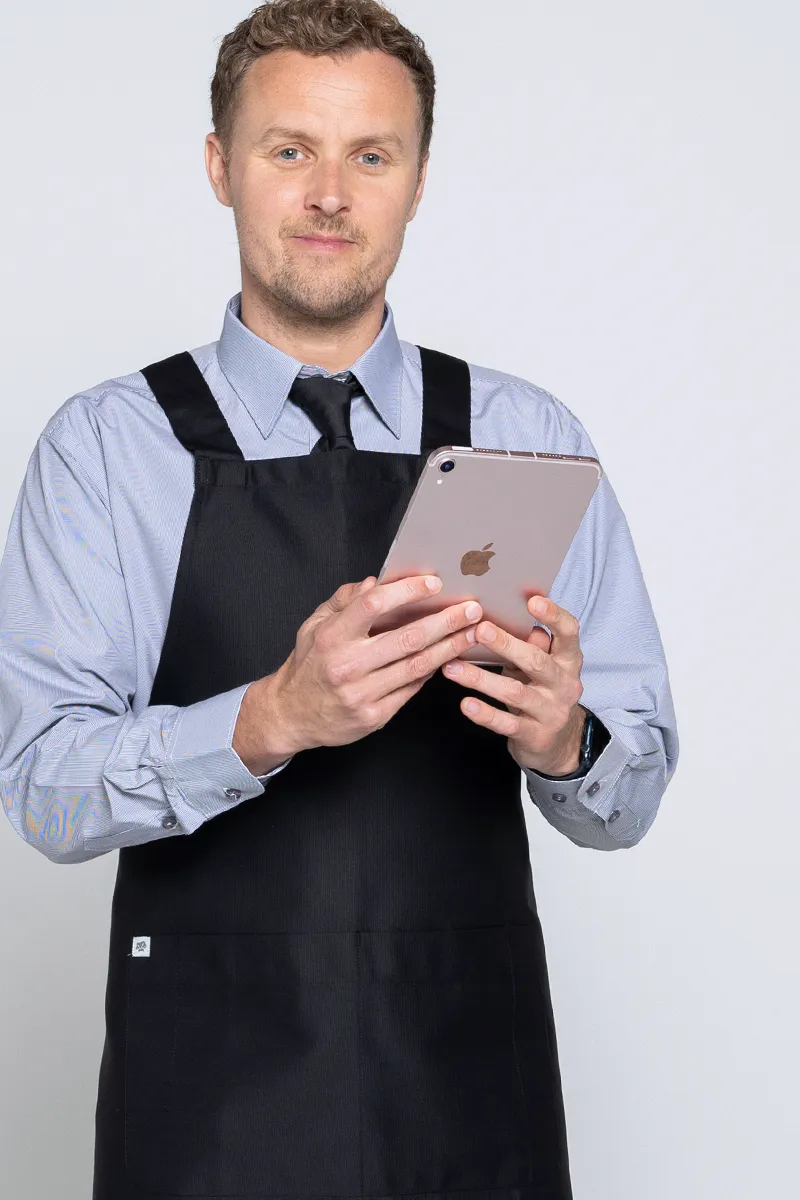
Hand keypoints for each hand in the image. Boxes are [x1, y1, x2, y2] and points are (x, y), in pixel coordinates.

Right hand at [263, 574, 482, 755]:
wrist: (291, 714)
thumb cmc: (308, 665)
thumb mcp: (314, 625)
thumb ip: (344, 601)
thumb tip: (374, 581)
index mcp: (331, 636)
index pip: (373, 605)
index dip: (407, 591)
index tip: (434, 583)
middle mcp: (346, 665)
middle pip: (406, 638)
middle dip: (445, 622)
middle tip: (470, 609)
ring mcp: (360, 693)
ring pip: (416, 666)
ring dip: (449, 648)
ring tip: (472, 633)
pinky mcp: (373, 717)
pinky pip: (410, 690)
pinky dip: (432, 672)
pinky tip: (449, 658)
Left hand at [440, 595, 585, 775]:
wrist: (558, 743)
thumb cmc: (541, 691)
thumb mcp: (539, 665)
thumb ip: (530, 643)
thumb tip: (508, 613)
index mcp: (568, 659)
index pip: (569, 632)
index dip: (554, 615)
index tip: (533, 600)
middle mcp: (565, 684)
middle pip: (537, 661)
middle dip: (507, 644)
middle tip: (480, 630)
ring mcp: (551, 711)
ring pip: (515, 692)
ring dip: (481, 679)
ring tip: (452, 668)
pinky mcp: (535, 736)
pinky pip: (507, 723)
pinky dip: (485, 713)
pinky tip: (466, 703)